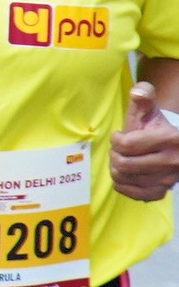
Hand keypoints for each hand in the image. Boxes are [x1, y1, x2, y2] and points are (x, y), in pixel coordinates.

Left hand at [108, 82, 178, 201]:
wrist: (172, 146)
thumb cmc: (154, 126)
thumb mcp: (149, 109)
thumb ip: (144, 96)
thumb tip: (138, 92)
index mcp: (170, 139)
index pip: (127, 145)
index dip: (116, 140)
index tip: (118, 136)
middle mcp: (173, 161)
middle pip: (124, 164)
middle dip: (114, 155)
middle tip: (117, 150)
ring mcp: (168, 179)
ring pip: (126, 179)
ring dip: (116, 169)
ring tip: (121, 160)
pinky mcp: (163, 192)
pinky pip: (134, 194)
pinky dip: (123, 185)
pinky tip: (125, 175)